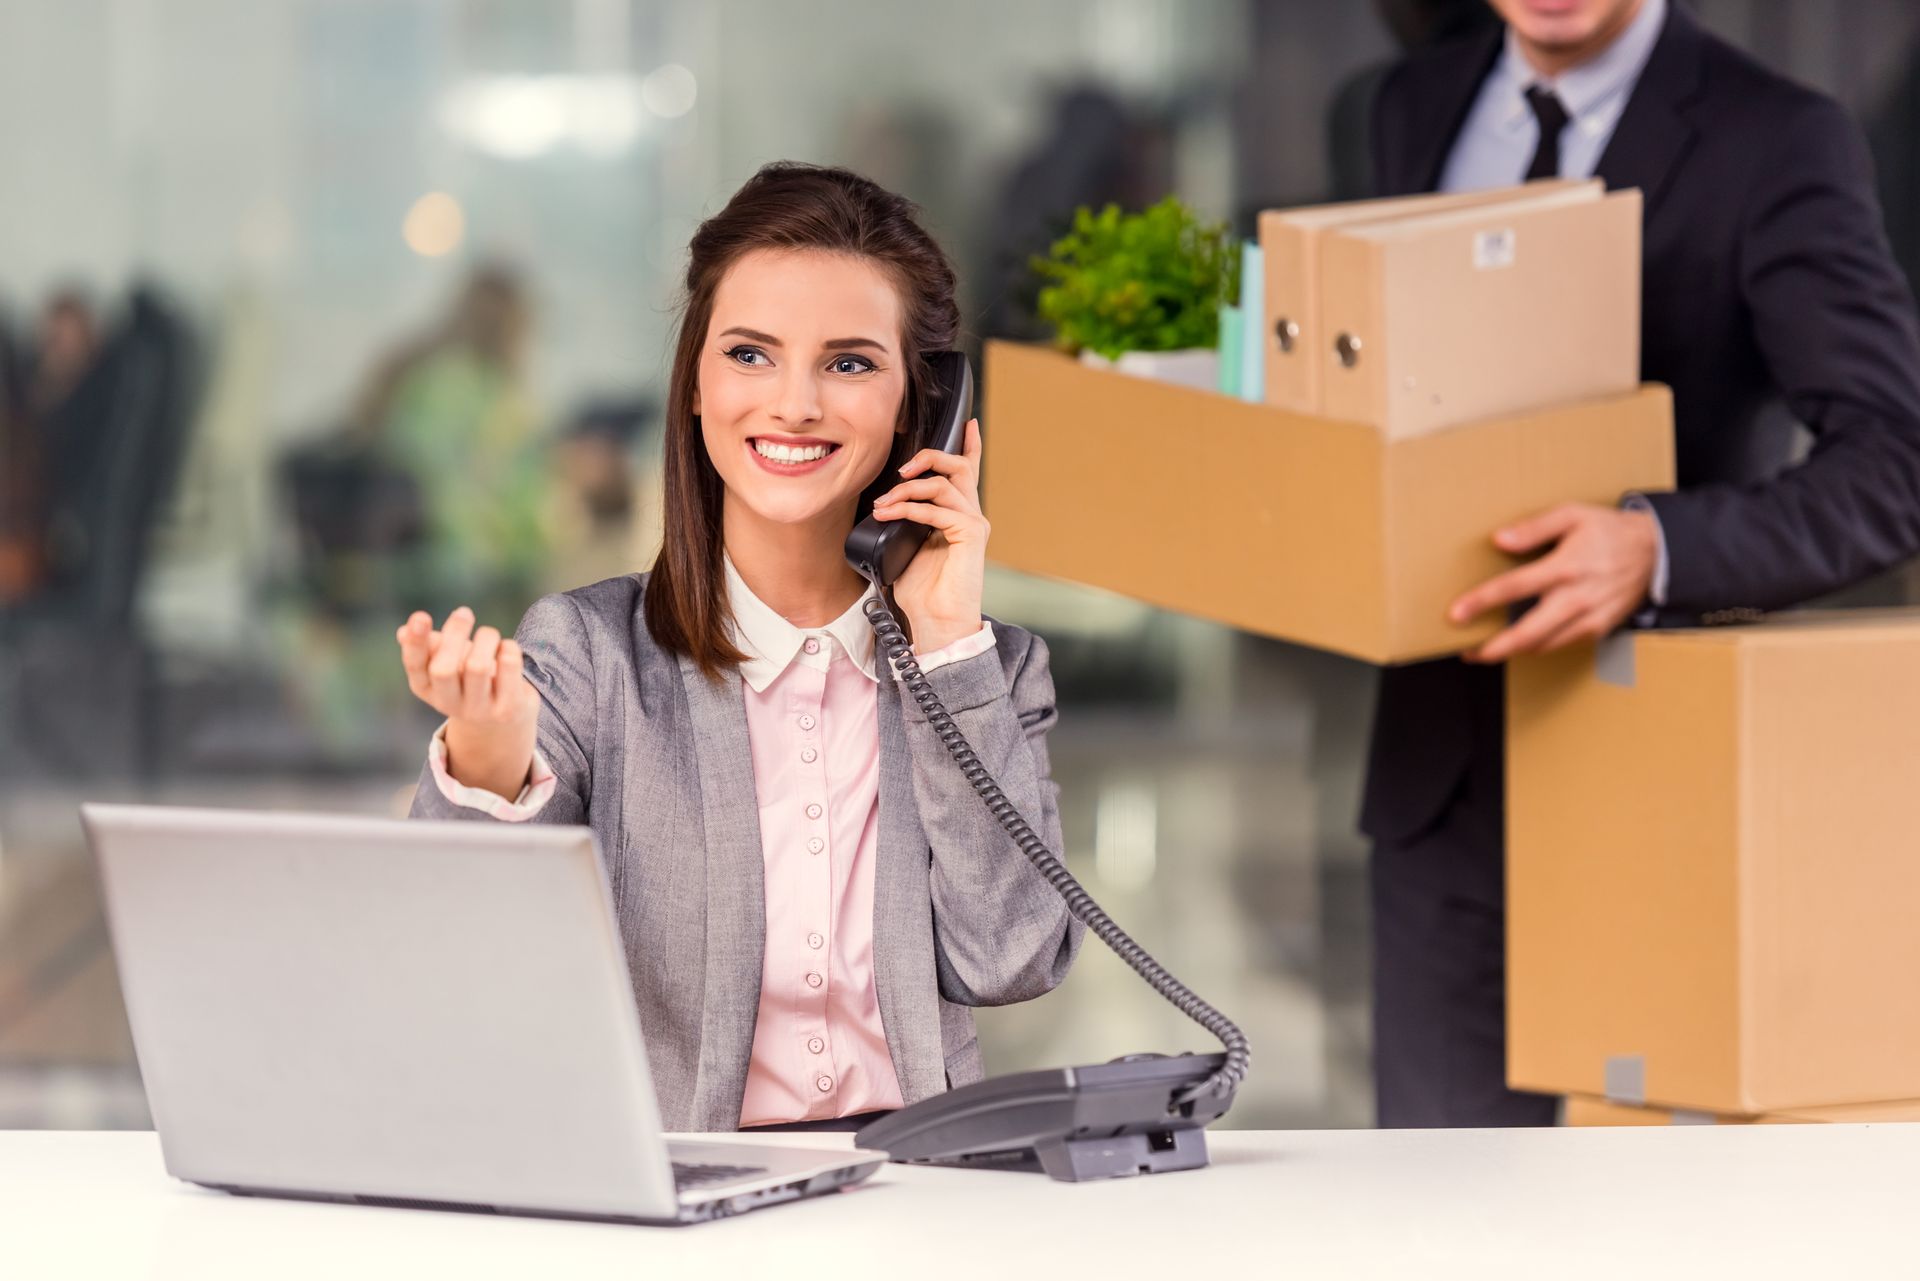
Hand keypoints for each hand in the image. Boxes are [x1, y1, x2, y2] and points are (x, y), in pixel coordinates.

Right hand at [396, 606, 539, 795]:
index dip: (416, 642)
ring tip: (488, 634)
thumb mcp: (446, 663)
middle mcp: (449, 704)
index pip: (415, 666)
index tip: (420, 616)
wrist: (503, 720)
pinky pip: (508, 668)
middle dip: (454, 634)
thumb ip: (429, 647)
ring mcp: (479, 710)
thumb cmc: (469, 680)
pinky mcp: (508, 708)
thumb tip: (403, 632)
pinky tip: (506, 648)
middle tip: (464, 612)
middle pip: (444, 669)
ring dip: (485, 637)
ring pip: (478, 667)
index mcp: (427, 688)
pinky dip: (508, 648)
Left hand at [872, 418, 987, 653]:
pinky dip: (910, 509)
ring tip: (883, 505)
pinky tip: (890, 516)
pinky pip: (938, 509)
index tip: (969, 423)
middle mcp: (970, 515)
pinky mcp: (971, 535)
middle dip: (928, 457)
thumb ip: (904, 521)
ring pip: (943, 484)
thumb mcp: (905, 547)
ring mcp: (973, 524)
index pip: (968, 472)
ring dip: (907, 490)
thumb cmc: (921, 592)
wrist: (936, 622)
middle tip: (901, 471)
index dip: (970, 444)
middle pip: (959, 465)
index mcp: (958, 516)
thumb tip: (883, 505)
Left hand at [1449, 503, 1658, 663]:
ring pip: (1544, 646)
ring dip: (1512, 652)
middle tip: (1466, 652)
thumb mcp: (1572, 515)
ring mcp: (1590, 618)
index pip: (1515, 587)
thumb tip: (1499, 539)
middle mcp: (1577, 598)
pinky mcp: (1599, 630)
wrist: (1658, 551)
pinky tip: (1518, 644)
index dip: (1482, 602)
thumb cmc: (1608, 530)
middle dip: (1493, 648)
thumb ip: (1534, 527)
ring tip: (1483, 651)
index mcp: (1566, 566)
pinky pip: (1561, 645)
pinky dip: (1537, 648)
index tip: (1456, 614)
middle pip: (1528, 633)